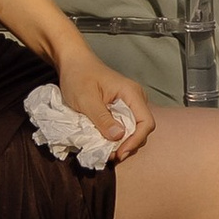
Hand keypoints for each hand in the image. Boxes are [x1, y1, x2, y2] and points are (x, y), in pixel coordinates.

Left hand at [51, 32, 151, 160]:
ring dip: (122, 142)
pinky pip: (126, 124)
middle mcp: (136, 98)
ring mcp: (130, 102)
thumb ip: (102, 118)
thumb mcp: (86, 100)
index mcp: (131, 93)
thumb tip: (119, 137)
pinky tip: (104, 141)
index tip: (118, 154)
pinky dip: (117, 136)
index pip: (146, 122)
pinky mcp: (121, 106)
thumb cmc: (78, 77)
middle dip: (129, 144)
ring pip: (134, 128)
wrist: (73, 62)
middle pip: (142, 128)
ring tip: (106, 151)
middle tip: (109, 156)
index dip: (135, 141)